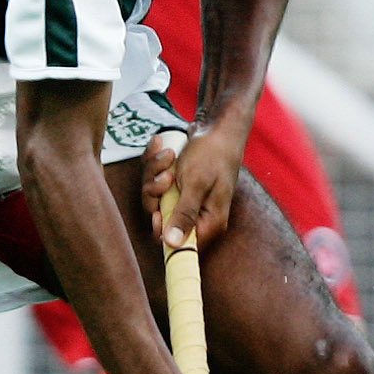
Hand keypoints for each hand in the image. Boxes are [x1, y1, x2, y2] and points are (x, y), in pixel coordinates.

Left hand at [141, 128, 241, 249]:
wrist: (218, 128)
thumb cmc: (213, 154)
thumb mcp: (196, 184)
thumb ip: (184, 215)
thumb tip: (173, 245)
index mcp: (208, 221)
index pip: (179, 244)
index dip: (163, 229)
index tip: (157, 212)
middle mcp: (196, 214)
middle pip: (160, 217)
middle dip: (156, 192)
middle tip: (167, 175)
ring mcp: (185, 199)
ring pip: (154, 196)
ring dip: (155, 173)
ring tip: (169, 155)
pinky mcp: (177, 186)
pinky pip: (155, 181)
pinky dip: (155, 163)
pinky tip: (163, 148)